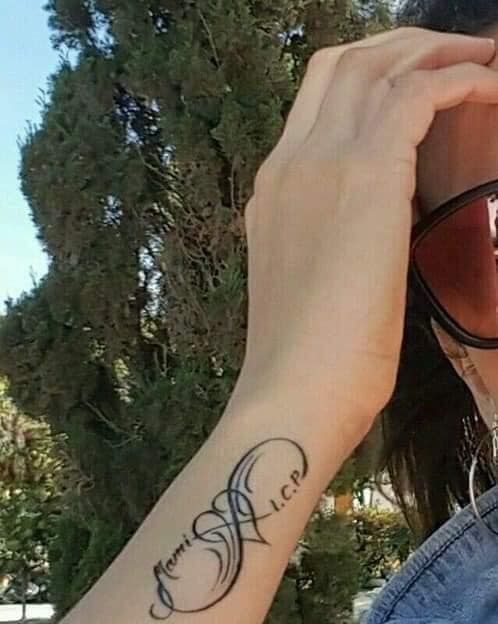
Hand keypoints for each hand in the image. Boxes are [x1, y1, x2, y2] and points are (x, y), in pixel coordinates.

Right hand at [239, 27, 497, 447]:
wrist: (292, 393)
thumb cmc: (309, 363)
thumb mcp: (311, 286)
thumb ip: (330, 241)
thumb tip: (373, 229)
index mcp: (275, 189)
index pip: (319, 100)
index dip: (372, 76)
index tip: (416, 85)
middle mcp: (291, 163)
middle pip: (346, 62)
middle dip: (406, 47)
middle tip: (458, 57)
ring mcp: (323, 163)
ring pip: (382, 65)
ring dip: (440, 53)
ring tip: (484, 63)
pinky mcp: (366, 176)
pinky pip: (420, 94)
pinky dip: (462, 81)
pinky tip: (491, 91)